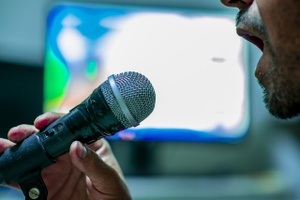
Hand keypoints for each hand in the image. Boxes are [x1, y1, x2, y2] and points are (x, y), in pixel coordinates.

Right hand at [0, 112, 130, 199]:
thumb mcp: (110, 179)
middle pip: (47, 139)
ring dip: (16, 150)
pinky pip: (26, 179)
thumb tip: (76, 146)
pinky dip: (13, 174)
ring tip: (3, 147)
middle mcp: (69, 156)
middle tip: (18, 133)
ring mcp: (56, 171)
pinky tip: (7, 169)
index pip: (71, 129)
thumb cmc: (115, 196)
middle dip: (29, 133)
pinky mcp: (46, 188)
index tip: (43, 122)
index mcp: (89, 147)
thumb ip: (94, 164)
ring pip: (32, 156)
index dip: (55, 122)